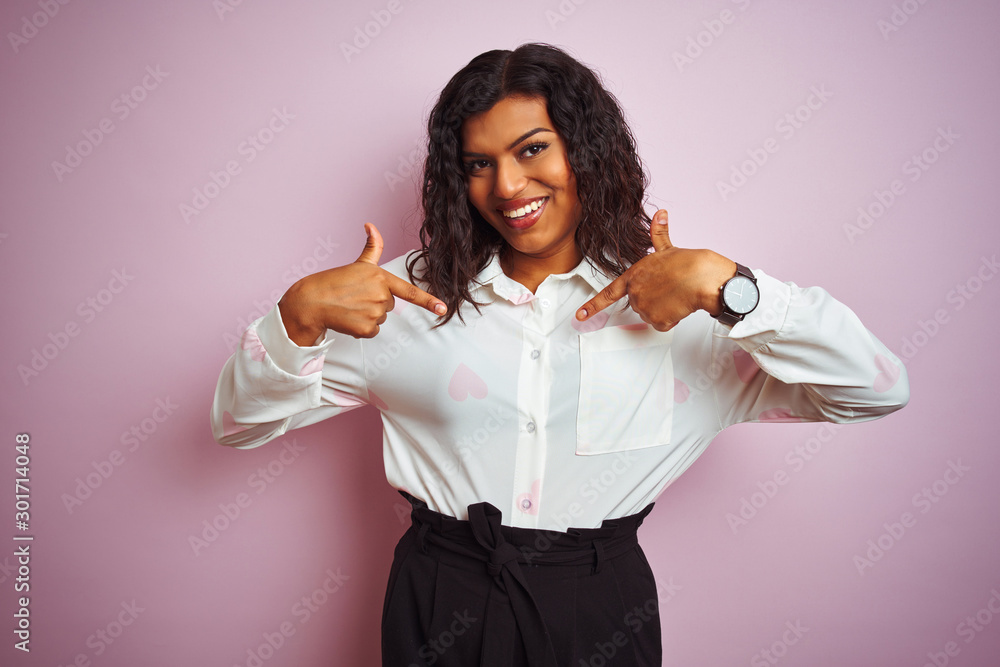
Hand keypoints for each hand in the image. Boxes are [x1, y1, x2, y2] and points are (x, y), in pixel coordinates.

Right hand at [278, 223, 445, 343]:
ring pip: (380, 319)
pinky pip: (372, 331)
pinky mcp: (367, 328)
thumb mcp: (357, 264)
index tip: (443, 309)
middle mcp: (381, 295)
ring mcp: (375, 313)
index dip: (428, 301)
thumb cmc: (333, 281)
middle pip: (389, 305)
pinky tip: (348, 318)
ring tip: (350, 307)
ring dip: (367, 315)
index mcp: (381, 278)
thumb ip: (372, 247)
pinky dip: (361, 328)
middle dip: (374, 302)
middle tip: (355, 297)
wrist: (312, 301)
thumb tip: (371, 224)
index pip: (409, 291)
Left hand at [575, 210, 736, 330]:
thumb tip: (661, 214)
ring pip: (652, 314)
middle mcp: (635, 293)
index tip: (580, 316)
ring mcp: (644, 307)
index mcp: (633, 276)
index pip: (609, 293)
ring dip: (664, 308)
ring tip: (676, 294)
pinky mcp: (657, 320)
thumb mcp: (668, 248)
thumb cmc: (687, 264)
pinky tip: (679, 305)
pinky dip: (672, 318)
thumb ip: (659, 234)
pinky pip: (663, 324)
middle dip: (654, 298)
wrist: (701, 278)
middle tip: (669, 288)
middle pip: (640, 303)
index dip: (593, 306)